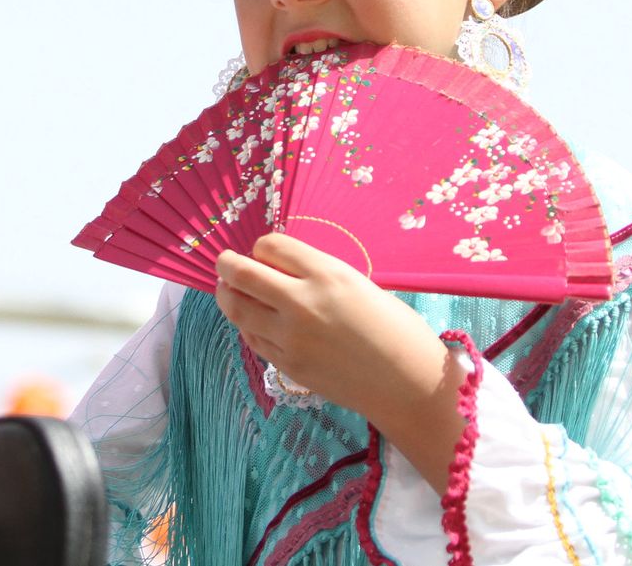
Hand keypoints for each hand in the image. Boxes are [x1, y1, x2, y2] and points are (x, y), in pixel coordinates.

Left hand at [216, 234, 465, 491]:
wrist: (408, 384)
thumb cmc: (396, 329)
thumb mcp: (359, 285)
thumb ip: (318, 275)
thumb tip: (280, 270)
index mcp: (327, 274)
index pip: (270, 246)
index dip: (262, 246)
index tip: (263, 252)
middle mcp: (302, 302)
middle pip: (242, 274)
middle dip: (226, 265)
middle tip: (223, 263)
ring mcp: (290, 337)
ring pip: (237, 308)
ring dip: (227, 295)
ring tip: (228, 290)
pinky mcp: (287, 365)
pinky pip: (252, 338)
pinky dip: (247, 325)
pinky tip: (253, 321)